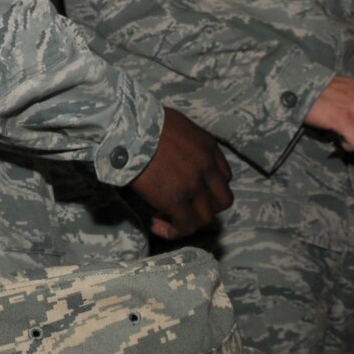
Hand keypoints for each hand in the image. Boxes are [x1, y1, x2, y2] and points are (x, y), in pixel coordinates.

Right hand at [125, 107, 232, 238]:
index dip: (208, 188)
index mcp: (209, 147)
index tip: (189, 191)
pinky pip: (185, 226)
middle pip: (222, 200)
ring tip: (165, 218)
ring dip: (188, 221)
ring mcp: (194, 185)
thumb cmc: (143, 122)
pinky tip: (156, 225)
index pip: (224, 177)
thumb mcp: (176, 126)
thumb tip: (171, 155)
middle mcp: (207, 167)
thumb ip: (184, 143)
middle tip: (183, 207)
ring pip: (205, 217)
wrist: (129, 128)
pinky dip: (173, 231)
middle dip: (204, 207)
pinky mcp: (176, 200)